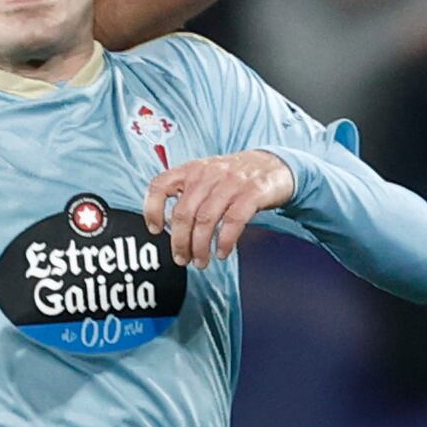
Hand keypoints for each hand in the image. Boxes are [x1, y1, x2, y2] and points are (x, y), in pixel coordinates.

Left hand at [142, 149, 295, 267]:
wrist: (274, 164)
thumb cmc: (235, 177)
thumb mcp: (207, 176)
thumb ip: (189, 194)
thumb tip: (169, 227)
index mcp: (192, 169)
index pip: (160, 184)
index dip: (152, 209)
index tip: (155, 230)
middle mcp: (208, 173)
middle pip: (183, 212)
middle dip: (180, 242)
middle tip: (182, 259)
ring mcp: (231, 182)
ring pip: (206, 219)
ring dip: (200, 247)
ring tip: (201, 262)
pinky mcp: (253, 192)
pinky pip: (233, 221)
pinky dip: (225, 241)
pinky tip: (222, 252)